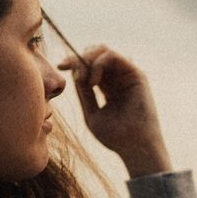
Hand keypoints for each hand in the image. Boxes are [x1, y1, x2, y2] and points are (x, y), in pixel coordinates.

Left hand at [59, 46, 171, 177]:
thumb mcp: (92, 114)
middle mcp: (117, 78)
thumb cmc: (115, 137)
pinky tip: (92, 82)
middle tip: (67, 68)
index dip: (74, 62)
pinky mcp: (135, 73)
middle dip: (78, 58)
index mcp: (107, 87)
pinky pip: (113, 56)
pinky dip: (98, 63)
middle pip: (95, 53)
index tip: (60, 66)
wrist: (134, 147)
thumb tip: (75, 74)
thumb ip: (84, 94)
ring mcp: (127, 74)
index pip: (89, 66)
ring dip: (87, 60)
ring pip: (103, 50)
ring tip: (83, 81)